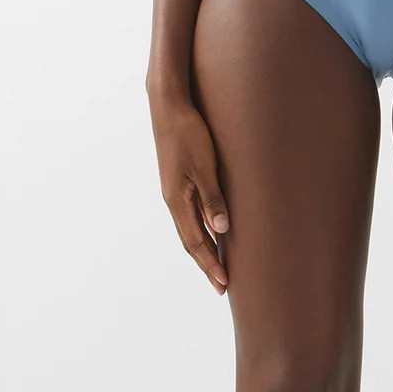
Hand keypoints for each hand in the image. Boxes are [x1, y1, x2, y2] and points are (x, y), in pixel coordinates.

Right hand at [149, 91, 229, 294]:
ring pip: (189, 229)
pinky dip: (201, 229)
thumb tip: (221, 231)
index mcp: (177, 201)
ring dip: (203, 249)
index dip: (209, 264)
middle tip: (222, 285)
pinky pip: (190, 214)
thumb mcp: (205, 167)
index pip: (195, 242)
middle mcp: (173, 200)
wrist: (168, 106)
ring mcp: (174, 191)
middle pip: (190, 241)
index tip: (223, 284)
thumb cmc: (188, 133)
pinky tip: (211, 231)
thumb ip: (213, 199)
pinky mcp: (178, 180)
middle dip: (206, 263)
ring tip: (216, 265)